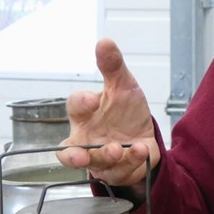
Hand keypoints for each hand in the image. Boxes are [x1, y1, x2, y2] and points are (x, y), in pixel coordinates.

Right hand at [57, 39, 161, 188]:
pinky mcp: (117, 171)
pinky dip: (130, 160)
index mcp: (85, 114)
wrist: (144, 136)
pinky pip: (120, 170)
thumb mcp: (123, 86)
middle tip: (81, 154)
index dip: (81, 102)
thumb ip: (112, 67)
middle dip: (74, 154)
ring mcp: (100, 158)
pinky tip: (140, 149)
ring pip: (95, 163)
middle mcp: (87, 139)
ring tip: (117, 149)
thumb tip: (104, 41)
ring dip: (105, 156)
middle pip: (69, 149)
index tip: (93, 99)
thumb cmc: (124, 112)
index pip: (75, 106)